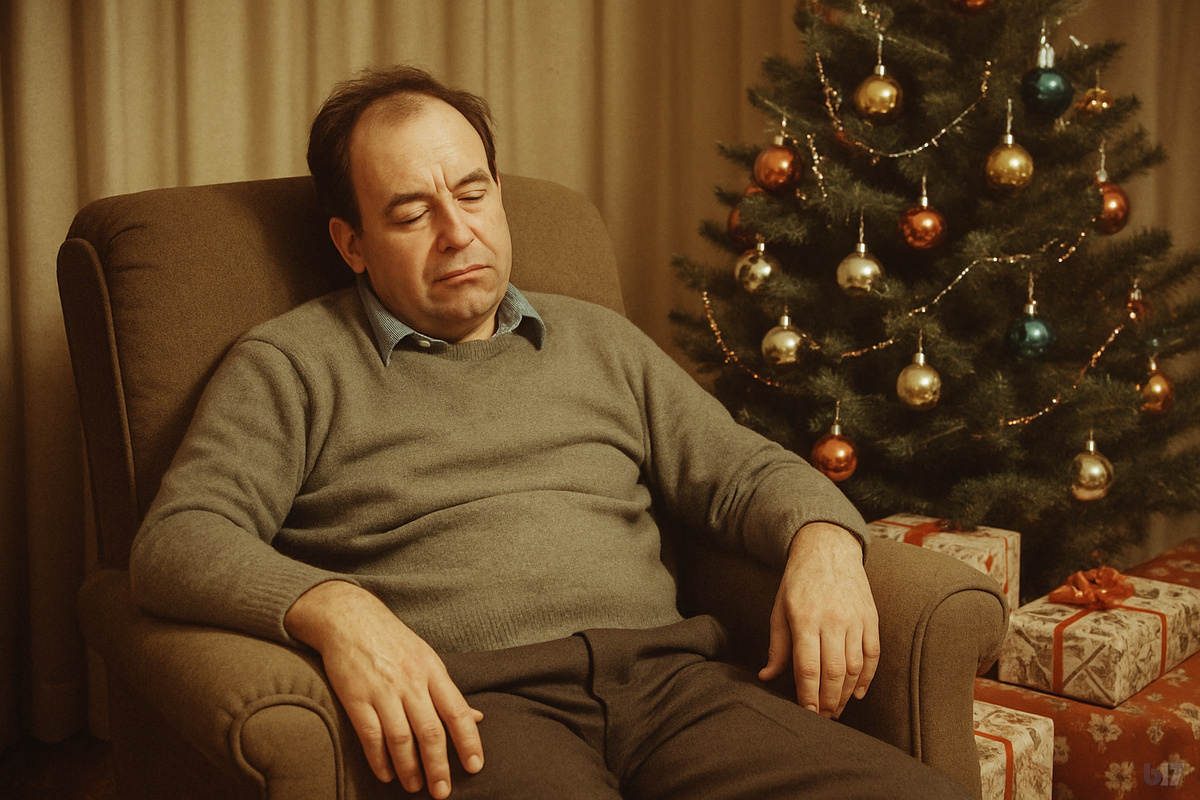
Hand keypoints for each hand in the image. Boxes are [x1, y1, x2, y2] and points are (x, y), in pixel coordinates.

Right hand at [284, 581, 483, 797]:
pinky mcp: (356, 697)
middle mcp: (410, 681)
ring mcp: (382, 689)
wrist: (349, 617)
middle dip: (438, 766)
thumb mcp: (427, 658)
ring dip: (409, 768)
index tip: (475, 766)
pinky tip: (386, 774)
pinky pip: (370, 735)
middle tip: (442, 792)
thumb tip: (477, 717)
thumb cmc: (393, 641)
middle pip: (430, 731)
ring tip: (415, 786)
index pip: (456, 710)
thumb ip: (448, 691)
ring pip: (401, 738)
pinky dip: (379, 759)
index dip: (469, 740)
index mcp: (432, 670)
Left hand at [757, 522, 879, 718]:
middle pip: (834, 673)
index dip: (808, 697)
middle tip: (822, 718)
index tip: (807, 715)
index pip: (808, 668)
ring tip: (836, 709)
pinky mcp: (870, 617)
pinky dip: (867, 677)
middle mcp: (833, 620)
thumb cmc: (798, 581)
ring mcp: (855, 619)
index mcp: (805, 619)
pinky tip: (857, 692)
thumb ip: (777, 646)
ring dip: (846, 694)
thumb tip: (766, 676)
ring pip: (855, 668)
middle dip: (828, 702)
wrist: (827, 548)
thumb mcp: (779, 610)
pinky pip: (873, 654)